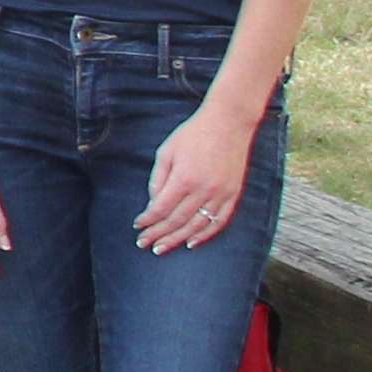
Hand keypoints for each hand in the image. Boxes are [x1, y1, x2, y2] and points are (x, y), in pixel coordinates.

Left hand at [139, 101, 264, 257]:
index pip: (161, 209)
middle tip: (144, 244)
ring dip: (177, 239)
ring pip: (196, 226)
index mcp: (183, 178)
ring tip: (161, 248)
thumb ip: (157, 179)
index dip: (147, 221)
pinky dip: (205, 235)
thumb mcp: (166, 151)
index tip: (137, 227)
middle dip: (158, 234)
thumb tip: (153, 204)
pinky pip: (219, 221)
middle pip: (176, 221)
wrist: (229, 123)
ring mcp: (221, 194)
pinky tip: (191, 243)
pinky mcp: (233, 194)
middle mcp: (203, 190)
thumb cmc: (193, 134)